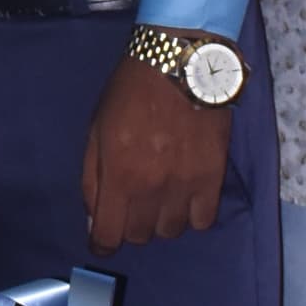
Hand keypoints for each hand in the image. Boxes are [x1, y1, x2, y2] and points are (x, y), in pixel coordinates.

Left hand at [82, 53, 232, 251]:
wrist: (180, 63)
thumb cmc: (130, 91)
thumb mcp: (96, 128)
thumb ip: (92, 177)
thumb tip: (95, 221)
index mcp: (119, 174)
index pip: (109, 235)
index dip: (103, 242)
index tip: (103, 238)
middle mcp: (152, 187)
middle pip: (140, 236)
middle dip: (130, 225)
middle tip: (132, 203)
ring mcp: (185, 185)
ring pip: (171, 231)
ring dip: (161, 220)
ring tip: (159, 197)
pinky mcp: (213, 178)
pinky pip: (203, 220)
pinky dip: (192, 215)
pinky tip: (186, 197)